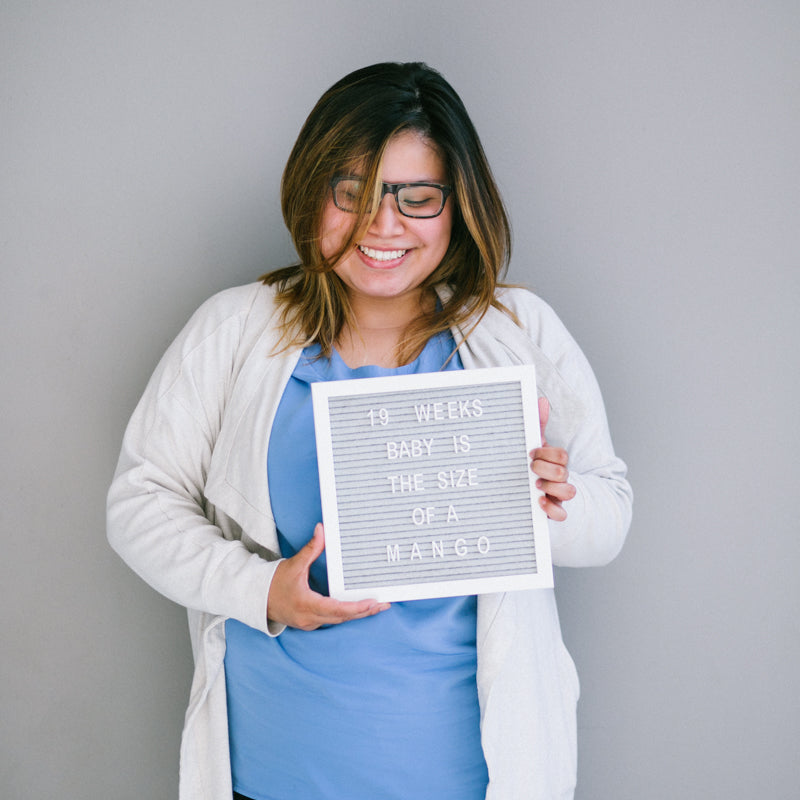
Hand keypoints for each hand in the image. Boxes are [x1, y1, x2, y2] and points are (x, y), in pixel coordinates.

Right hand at [267, 523, 389, 630]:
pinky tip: (360, 608)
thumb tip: (322, 530)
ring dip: (358, 614)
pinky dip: (347, 614)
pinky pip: (333, 620)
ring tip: (378, 605)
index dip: (356, 607)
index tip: (372, 602)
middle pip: (342, 617)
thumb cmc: (274, 582)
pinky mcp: (310, 623)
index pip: (336, 609)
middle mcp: (310, 618)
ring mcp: (310, 623)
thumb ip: (310, 549)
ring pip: (339, 620)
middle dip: (364, 611)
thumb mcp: (294, 564)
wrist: (256, 598)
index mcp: (306, 605)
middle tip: (384, 603)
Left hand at [529, 397, 575, 521]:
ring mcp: (559, 495)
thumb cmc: (532, 466)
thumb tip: (542, 401)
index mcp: (557, 462)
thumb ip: (538, 425)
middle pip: (564, 471)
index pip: (561, 455)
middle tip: (531, 468)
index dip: (545, 453)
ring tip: (535, 485)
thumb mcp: (534, 446)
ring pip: (569, 492)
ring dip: (550, 487)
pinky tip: (539, 501)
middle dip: (544, 469)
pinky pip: (562, 515)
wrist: (526, 492)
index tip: (530, 454)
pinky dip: (552, 509)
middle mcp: (562, 478)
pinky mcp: (554, 512)